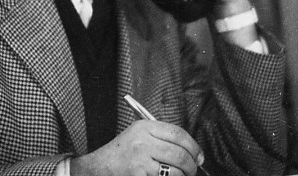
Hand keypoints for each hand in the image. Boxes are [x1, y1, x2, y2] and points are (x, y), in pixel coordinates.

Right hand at [70, 120, 202, 175]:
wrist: (98, 168)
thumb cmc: (121, 153)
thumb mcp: (138, 135)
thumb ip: (161, 137)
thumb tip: (191, 150)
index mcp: (144, 127)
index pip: (178, 134)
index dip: (194, 146)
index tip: (199, 156)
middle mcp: (143, 141)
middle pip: (180, 153)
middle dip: (192, 166)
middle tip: (193, 170)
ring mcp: (141, 160)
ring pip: (176, 171)